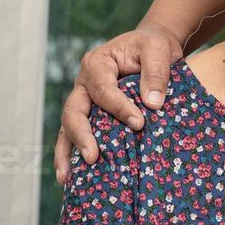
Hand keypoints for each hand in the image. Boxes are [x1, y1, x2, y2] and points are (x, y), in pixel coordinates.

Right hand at [54, 22, 183, 183]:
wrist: (152, 49)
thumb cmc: (154, 47)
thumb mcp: (159, 50)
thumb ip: (156, 72)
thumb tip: (153, 104)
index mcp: (97, 63)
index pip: (104, 90)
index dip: (119, 108)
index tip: (139, 123)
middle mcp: (84, 83)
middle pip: (74, 111)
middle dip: (81, 135)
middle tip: (93, 157)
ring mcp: (84, 100)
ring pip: (68, 127)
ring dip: (66, 152)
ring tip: (65, 177)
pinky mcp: (90, 115)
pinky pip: (75, 135)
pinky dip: (71, 154)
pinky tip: (70, 177)